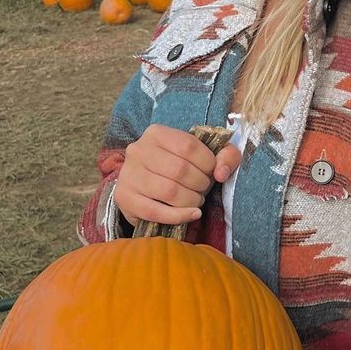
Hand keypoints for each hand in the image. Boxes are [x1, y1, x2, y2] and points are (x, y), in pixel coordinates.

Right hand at [114, 123, 241, 228]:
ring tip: (196, 200)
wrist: (146, 186)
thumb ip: (226, 155)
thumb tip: (222, 172)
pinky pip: (155, 212)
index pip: (188, 146)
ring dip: (191, 200)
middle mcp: (138, 150)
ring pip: (168, 191)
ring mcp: (128, 174)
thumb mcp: (205, 154)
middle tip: (204, 189)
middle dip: (200, 184)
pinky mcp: (124, 198)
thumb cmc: (180, 167)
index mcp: (156, 133)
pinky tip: (193, 214)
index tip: (212, 172)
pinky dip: (179, 216)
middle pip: (179, 170)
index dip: (208, 163)